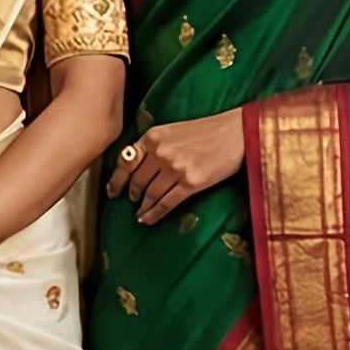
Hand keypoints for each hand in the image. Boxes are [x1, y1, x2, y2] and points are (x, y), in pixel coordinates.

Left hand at [108, 113, 244, 224]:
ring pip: (150, 194)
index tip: (112, 191)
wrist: (237, 133)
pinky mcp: (190, 183)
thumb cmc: (209, 130)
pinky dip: (154, 214)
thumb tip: (139, 166)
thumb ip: (156, 144)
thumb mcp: (175, 130)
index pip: (125, 161)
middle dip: (132, 194)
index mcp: (154, 136)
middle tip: (131, 200)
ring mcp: (175, 168)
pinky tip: (148, 219)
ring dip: (142, 206)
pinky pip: (166, 203)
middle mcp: (160, 152)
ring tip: (140, 213)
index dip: (116, 180)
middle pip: (136, 180)